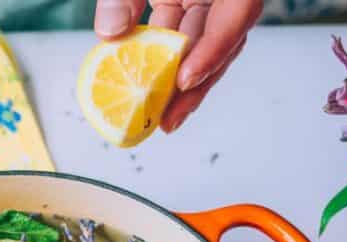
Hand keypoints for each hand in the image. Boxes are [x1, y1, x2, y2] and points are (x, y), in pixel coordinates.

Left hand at [94, 0, 260, 131]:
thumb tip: (109, 35)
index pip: (238, 14)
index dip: (214, 50)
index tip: (185, 78)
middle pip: (221, 39)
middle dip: (195, 84)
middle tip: (167, 120)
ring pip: (204, 42)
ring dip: (182, 81)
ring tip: (160, 117)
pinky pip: (183, 31)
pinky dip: (165, 58)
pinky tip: (148, 86)